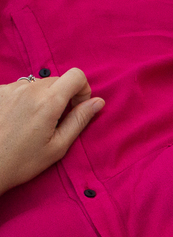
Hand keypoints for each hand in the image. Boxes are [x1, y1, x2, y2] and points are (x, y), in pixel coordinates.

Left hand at [0, 68, 103, 195]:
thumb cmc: (23, 161)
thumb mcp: (59, 146)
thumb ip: (80, 120)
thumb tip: (98, 102)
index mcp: (48, 102)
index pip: (76, 75)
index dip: (83, 90)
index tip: (77, 108)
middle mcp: (28, 89)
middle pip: (58, 79)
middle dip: (64, 95)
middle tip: (57, 120)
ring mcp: (10, 88)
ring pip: (39, 83)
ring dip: (44, 97)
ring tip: (34, 122)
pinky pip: (21, 88)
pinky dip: (27, 99)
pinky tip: (19, 119)